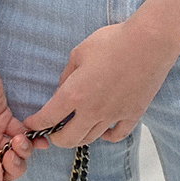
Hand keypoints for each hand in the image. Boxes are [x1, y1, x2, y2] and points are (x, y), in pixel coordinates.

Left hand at [25, 16, 166, 148]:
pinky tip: (103, 128)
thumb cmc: (112, 41)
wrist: (149, 42)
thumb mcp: (81, 51)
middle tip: (54, 130)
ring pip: (90, 139)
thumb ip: (67, 74)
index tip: (31, 124)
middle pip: (68, 139)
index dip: (36, 123)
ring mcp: (113, 116)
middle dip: (56, 138)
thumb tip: (61, 90)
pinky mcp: (132, 115)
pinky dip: (106, 136)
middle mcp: (92, 111)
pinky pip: (115, 136)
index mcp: (75, 93)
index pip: (48, 118)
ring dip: (79, 136)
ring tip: (76, 127)